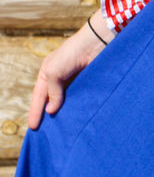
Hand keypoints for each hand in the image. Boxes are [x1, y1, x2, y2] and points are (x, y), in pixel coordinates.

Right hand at [27, 13, 112, 130]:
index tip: (33, 127)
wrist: (97, 43)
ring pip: (66, 102)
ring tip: (60, 130)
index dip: (36, 111)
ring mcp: (74, 81)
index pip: (39, 96)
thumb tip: (51, 111)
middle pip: (51, 100)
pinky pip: (79, 99)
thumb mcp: (54, 72)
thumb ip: (52, 92)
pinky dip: (76, 108)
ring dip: (63, 113)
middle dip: (48, 115)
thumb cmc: (72, 53)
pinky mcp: (87, 83)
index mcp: (47, 73)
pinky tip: (76, 119)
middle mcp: (60, 78)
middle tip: (45, 132)